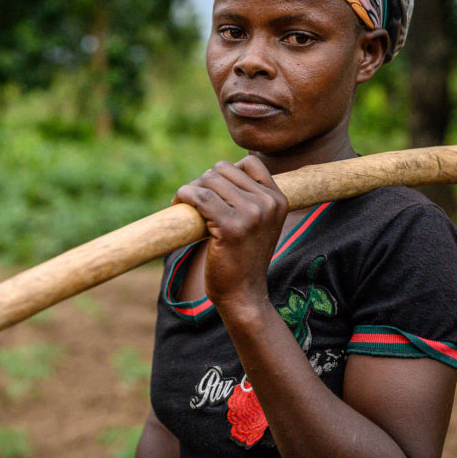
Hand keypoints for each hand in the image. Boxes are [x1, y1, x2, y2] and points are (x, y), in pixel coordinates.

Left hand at [172, 156, 287, 309]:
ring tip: (186, 205)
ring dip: (191, 190)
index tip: (213, 191)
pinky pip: (200, 197)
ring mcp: (252, 215)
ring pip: (209, 180)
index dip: (225, 172)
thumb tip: (217, 169)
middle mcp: (268, 203)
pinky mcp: (231, 227)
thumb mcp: (259, 224)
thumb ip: (250, 197)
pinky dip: (183, 196)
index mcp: (278, 199)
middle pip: (223, 169)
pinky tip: (178, 204)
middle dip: (203, 182)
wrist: (243, 295)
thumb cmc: (243, 258)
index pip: (249, 162)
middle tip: (194, 202)